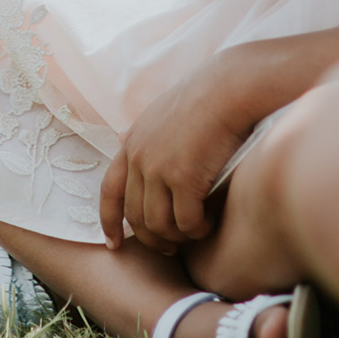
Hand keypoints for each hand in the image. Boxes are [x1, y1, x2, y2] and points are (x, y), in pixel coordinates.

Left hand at [98, 56, 252, 253]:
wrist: (229, 88)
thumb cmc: (204, 97)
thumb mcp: (160, 111)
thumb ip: (141, 132)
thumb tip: (119, 138)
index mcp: (132, 143)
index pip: (109, 191)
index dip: (108, 221)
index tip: (113, 245)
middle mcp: (139, 158)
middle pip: (135, 216)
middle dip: (151, 239)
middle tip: (170, 249)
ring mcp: (159, 169)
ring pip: (159, 224)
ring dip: (176, 237)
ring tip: (194, 234)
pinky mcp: (184, 178)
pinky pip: (186, 221)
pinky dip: (196, 230)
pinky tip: (209, 225)